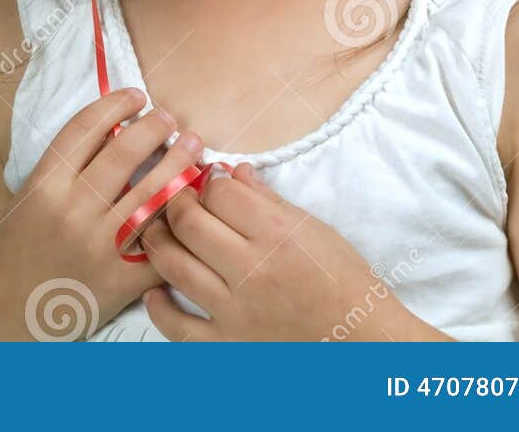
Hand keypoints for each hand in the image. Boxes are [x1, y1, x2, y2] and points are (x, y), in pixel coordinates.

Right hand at [0, 88, 203, 339]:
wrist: (7, 316)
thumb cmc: (18, 251)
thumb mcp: (28, 198)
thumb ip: (64, 165)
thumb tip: (112, 125)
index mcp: (45, 186)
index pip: (86, 127)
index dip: (116, 104)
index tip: (136, 95)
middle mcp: (73, 211)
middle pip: (126, 151)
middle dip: (156, 125)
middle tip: (169, 117)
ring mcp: (99, 247)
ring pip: (154, 192)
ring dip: (180, 162)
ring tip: (192, 145)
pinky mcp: (121, 280)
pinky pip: (164, 243)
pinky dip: (182, 220)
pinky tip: (192, 200)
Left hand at [140, 161, 396, 341]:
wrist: (363, 340)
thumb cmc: (343, 279)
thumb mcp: (313, 228)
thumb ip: (268, 199)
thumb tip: (233, 172)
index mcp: (276, 233)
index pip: (220, 192)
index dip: (209, 181)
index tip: (208, 181)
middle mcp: (251, 269)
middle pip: (189, 222)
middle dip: (177, 202)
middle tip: (176, 199)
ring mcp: (236, 311)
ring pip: (174, 266)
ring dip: (157, 242)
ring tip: (156, 231)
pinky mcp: (229, 346)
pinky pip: (179, 328)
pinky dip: (160, 308)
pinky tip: (154, 291)